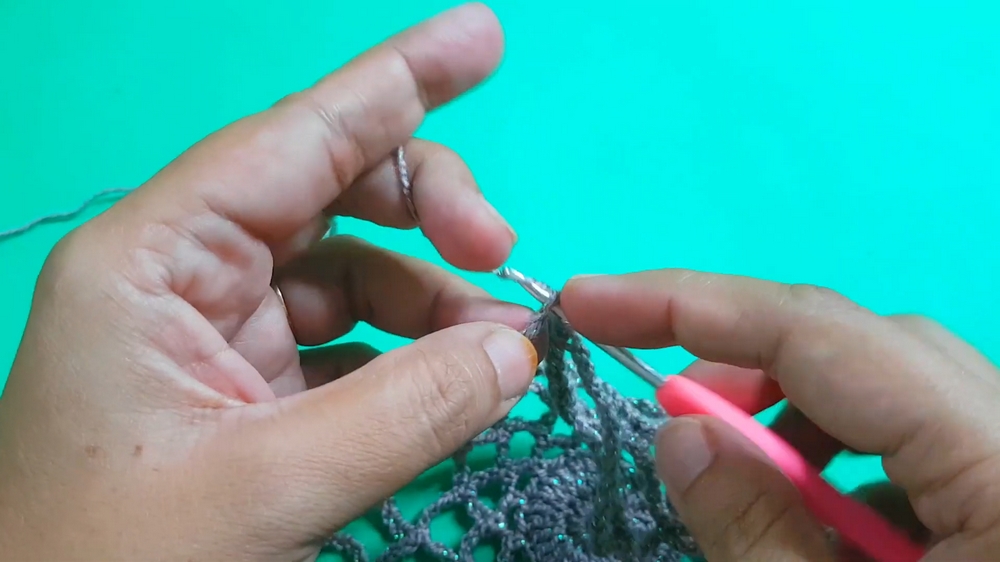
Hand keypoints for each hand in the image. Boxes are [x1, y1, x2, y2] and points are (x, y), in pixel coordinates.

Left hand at [0, 4, 539, 560]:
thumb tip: (516, 349)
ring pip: (352, 274)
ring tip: (503, 352)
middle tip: (503, 253)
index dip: (396, 81)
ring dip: (434, 301)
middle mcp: (183, 277)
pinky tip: (458, 382)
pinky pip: (349, 344)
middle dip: (426, 211)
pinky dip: (411, 357)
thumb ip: (407, 410)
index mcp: (153, 261)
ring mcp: (218, 335)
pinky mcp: (247, 391)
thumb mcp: (266, 486)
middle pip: (328, 193)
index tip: (480, 37)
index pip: (294, 140)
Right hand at [561, 272, 999, 560]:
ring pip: (898, 393)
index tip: (591, 301)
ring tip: (736, 482)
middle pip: (870, 348)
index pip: (826, 334)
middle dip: (748, 365)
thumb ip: (757, 531)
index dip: (693, 304)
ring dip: (798, 420)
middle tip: (662, 412)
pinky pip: (922, 449)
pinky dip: (845, 465)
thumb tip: (679, 432)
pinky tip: (815, 525)